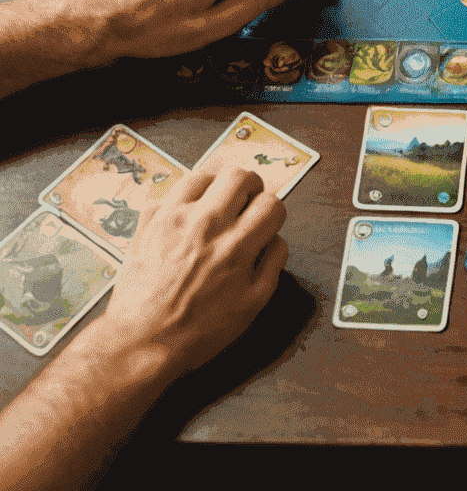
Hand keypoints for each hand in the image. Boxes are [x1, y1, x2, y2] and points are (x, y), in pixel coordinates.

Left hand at [95, 169, 285, 381]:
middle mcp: (207, 224)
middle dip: (251, 188)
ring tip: (215, 206)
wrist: (139, 343)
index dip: (273, 213)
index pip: (271, 202)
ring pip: (205, 174)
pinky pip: (171, 192)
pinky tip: (185, 219)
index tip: (265, 224)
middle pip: (241, 176)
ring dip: (216, 187)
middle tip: (245, 206)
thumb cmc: (196, 330)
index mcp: (237, 246)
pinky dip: (183, 201)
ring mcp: (174, 219)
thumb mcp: (252, 305)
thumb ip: (273, 264)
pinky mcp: (148, 222)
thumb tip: (276, 238)